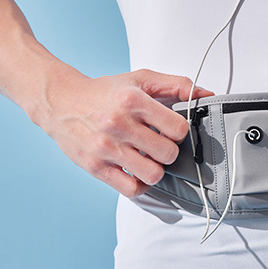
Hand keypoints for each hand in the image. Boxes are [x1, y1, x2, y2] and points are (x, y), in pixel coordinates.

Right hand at [34, 68, 212, 196]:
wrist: (62, 102)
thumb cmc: (104, 92)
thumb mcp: (141, 79)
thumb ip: (176, 84)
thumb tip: (206, 94)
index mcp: (133, 100)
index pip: (178, 128)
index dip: (179, 131)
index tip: (171, 129)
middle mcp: (118, 124)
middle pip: (168, 153)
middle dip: (168, 150)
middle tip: (159, 143)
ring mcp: (106, 148)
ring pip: (153, 174)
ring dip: (156, 168)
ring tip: (148, 158)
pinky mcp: (95, 167)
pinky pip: (131, 189)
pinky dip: (140, 184)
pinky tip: (137, 171)